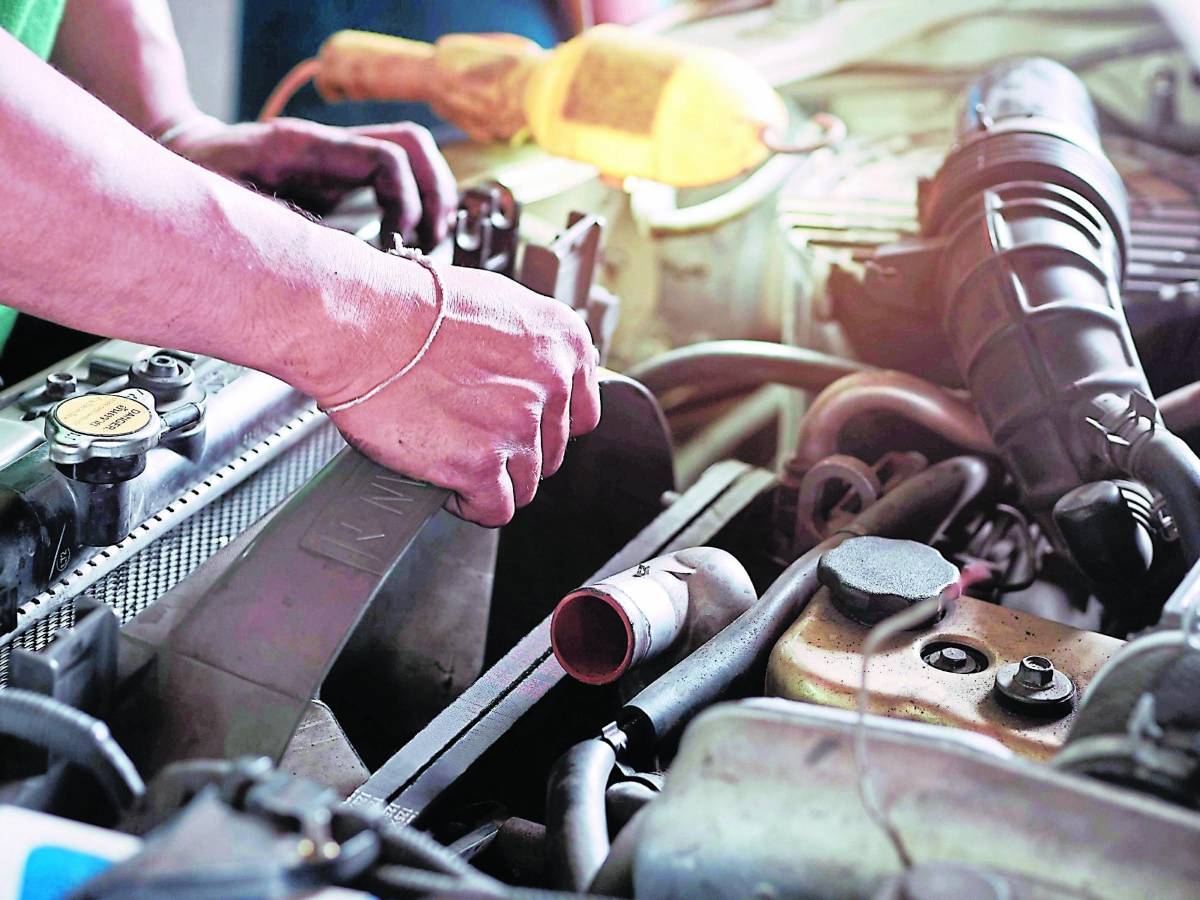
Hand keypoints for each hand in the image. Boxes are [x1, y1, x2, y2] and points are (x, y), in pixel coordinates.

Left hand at [166, 116, 456, 247]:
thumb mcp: (230, 206)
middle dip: (436, 194)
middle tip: (432, 242)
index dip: (406, 200)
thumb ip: (280, 230)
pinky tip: (407, 243)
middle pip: (415, 146)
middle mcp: (332, 147)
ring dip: (432, 201)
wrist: (181, 153)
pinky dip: (412, 209)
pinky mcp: (341, 180)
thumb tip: (334, 264)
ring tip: (428, 244)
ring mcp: (340, 161)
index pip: (387, 156)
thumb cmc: (199, 176)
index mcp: (308, 146)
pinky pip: (395, 182)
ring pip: (413, 161)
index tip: (397, 241)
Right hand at [317, 259, 601, 526]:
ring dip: (490, 478)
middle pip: (551, 452)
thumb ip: (530, 346)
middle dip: (511, 451)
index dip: (544, 425)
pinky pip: (495, 509)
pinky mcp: (482, 465)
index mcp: (563, 342)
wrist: (362, 323)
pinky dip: (471, 504)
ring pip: (525, 485)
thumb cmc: (411, 306)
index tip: (519, 425)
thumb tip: (537, 377)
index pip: (580, 413)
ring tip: (450, 454)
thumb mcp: (497, 303)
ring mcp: (518, 427)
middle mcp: (551, 384)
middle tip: (469, 435)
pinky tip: (447, 481)